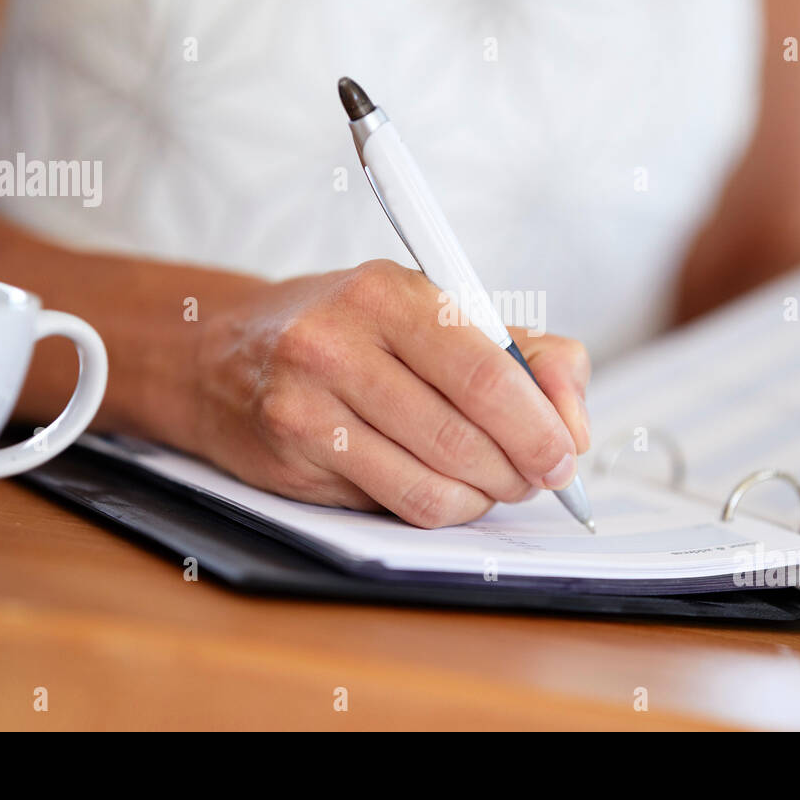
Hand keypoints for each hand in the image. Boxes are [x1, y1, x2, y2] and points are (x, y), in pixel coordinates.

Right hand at [187, 260, 589, 527]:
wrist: (225, 354)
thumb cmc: (352, 331)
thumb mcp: (437, 311)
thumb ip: (528, 354)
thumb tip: (574, 424)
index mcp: (391, 291)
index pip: (488, 372)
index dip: (541, 426)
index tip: (566, 453)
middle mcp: (339, 342)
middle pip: (465, 437)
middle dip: (521, 470)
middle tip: (537, 475)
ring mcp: (306, 403)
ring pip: (434, 484)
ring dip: (484, 496)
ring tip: (493, 480)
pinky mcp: (291, 456)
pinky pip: (397, 505)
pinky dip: (442, 508)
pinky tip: (445, 488)